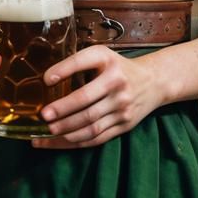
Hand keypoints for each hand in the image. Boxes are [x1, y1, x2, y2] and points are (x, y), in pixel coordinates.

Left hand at [31, 46, 162, 148]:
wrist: (154, 81)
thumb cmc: (119, 68)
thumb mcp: (102, 56)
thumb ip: (79, 63)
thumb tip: (47, 80)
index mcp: (109, 62)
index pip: (83, 62)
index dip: (64, 70)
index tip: (46, 79)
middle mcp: (118, 84)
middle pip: (86, 102)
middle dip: (62, 111)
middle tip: (43, 116)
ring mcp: (123, 108)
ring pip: (90, 125)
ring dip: (66, 131)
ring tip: (47, 133)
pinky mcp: (124, 125)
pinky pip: (97, 137)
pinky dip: (76, 141)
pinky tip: (60, 141)